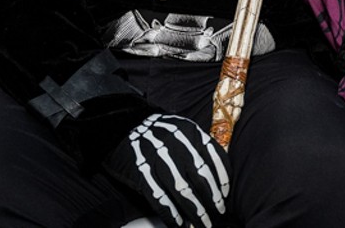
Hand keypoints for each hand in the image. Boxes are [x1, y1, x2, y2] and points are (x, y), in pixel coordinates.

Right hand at [107, 114, 228, 227]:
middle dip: (212, 200)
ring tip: (203, 224)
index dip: (222, 180)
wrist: (120, 126)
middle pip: (200, 178)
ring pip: (182, 191)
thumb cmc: (155, 131)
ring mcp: (158, 159)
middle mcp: (176, 145)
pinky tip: (179, 224)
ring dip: (195, 212)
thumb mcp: (180, 128)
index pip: (214, 158)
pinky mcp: (141, 173)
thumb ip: (197, 145)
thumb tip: (216, 174)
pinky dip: (171, 214)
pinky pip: (160, 198)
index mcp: (189, 131)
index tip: (225, 196)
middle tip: (218, 214)